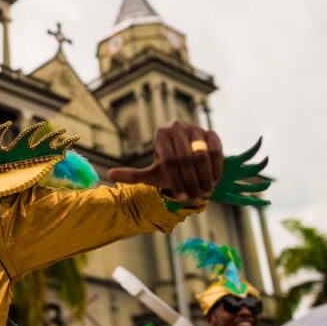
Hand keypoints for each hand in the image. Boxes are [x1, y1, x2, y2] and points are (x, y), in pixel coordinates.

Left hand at [108, 121, 222, 205]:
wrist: (187, 162)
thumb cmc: (167, 169)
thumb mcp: (150, 174)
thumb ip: (132, 175)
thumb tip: (110, 175)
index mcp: (161, 134)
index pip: (169, 160)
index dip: (176, 181)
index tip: (181, 198)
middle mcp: (178, 127)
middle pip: (186, 159)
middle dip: (191, 182)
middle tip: (195, 198)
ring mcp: (196, 129)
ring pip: (202, 156)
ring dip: (204, 177)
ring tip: (205, 193)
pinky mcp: (212, 134)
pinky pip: (216, 151)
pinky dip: (216, 168)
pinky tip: (214, 181)